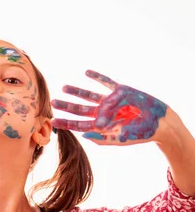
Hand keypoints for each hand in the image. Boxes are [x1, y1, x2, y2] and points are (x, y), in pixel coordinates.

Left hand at [51, 70, 167, 144]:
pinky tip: (87, 72)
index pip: (79, 124)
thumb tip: (84, 135)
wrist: (159, 122)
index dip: (66, 122)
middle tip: (52, 101)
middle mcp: (103, 113)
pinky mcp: (121, 91)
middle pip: (80, 109)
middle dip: (66, 105)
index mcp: (101, 126)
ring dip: (77, 91)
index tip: (52, 120)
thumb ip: (102, 138)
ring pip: (89, 95)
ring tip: (64, 87)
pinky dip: (97, 77)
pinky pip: (106, 82)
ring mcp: (111, 101)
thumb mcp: (120, 138)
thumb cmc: (140, 134)